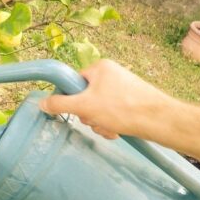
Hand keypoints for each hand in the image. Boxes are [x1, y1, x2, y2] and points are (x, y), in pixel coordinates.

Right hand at [40, 59, 177, 139]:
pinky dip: (110, 125)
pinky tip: (118, 131)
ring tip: (110, 128)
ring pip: (97, 109)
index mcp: (100, 68)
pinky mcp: (129, 102)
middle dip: (89, 115)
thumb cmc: (123, 108)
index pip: (73, 83)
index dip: (71, 100)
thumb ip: (60, 104)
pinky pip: (110, 114)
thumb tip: (41, 103)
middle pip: (85, 98)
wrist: (158, 120)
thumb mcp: (85, 106)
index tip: (77, 111)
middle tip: (97, 121)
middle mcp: (111, 75)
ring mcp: (121, 88)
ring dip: (99, 123)